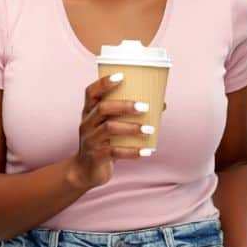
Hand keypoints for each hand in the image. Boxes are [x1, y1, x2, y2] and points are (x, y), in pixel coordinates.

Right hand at [68, 73, 151, 189]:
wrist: (85, 170)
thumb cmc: (103, 141)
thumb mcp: (109, 125)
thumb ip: (128, 115)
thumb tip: (161, 104)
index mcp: (88, 111)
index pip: (91, 92)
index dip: (104, 83)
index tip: (121, 76)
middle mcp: (87, 122)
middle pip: (102, 108)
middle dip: (124, 105)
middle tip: (145, 107)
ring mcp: (90, 139)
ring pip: (109, 128)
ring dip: (131, 128)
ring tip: (150, 129)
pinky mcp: (96, 156)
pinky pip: (114, 152)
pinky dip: (132, 151)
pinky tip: (147, 151)